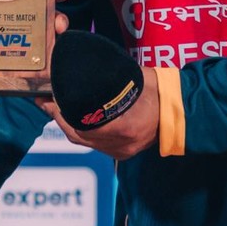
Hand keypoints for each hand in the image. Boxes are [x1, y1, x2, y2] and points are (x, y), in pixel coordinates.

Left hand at [0, 0, 70, 80]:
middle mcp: (16, 19)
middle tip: (59, 22)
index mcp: (2, 3)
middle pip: (44, 13)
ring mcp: (19, 41)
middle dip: (58, 15)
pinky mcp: (18, 62)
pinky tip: (51, 65)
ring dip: (54, 36)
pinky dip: (46, 62)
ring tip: (56, 37)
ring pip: (45, 36)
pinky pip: (36, 61)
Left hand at [38, 65, 159, 160]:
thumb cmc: (157, 89)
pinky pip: (95, 145)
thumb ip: (106, 82)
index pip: (81, 124)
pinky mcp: (123, 154)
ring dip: (69, 126)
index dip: (60, 113)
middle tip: (45, 102)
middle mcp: (121, 144)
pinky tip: (73, 121)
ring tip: (55, 109)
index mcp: (124, 126)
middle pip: (78, 135)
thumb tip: (79, 71)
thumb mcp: (130, 79)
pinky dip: (83, 133)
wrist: (180, 108)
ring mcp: (122, 151)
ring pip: (85, 141)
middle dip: (59, 118)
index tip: (48, 100)